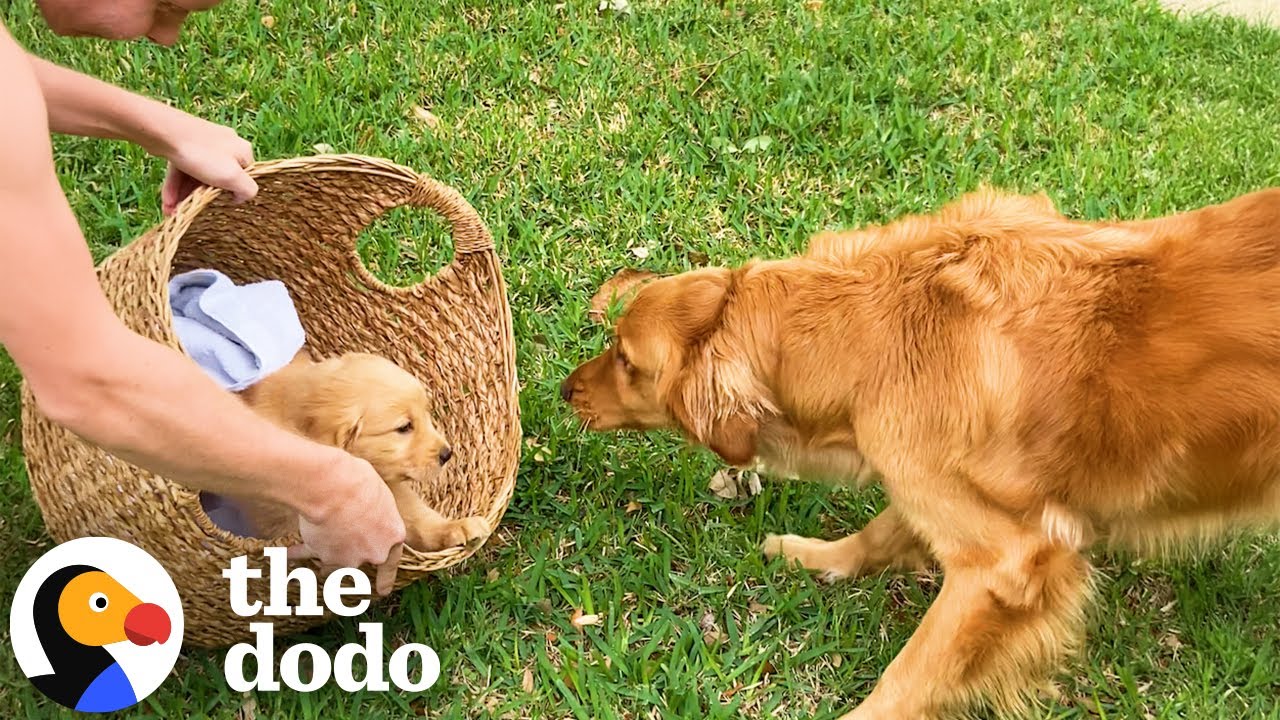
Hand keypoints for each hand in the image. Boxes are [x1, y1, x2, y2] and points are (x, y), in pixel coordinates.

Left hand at [150, 111, 256, 214]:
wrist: (163, 132)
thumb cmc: (201, 154)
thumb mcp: (232, 176)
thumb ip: (247, 189)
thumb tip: (243, 197)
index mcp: (242, 151)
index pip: (244, 178)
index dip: (231, 194)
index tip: (217, 206)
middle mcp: (226, 145)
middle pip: (217, 179)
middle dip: (201, 199)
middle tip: (190, 212)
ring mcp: (204, 144)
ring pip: (197, 176)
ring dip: (186, 195)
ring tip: (172, 211)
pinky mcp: (184, 144)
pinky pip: (183, 168)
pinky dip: (176, 184)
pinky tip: (167, 201)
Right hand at [287, 452, 405, 595]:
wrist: (332, 489)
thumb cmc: (360, 482)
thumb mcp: (378, 491)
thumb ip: (375, 509)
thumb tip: (367, 508)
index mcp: (391, 535)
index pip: (391, 560)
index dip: (386, 577)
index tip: (382, 591)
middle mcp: (371, 552)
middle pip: (359, 563)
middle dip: (349, 562)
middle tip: (342, 565)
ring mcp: (346, 557)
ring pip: (333, 565)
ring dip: (325, 562)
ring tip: (317, 563)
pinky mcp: (321, 553)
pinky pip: (307, 554)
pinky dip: (296, 554)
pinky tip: (284, 555)